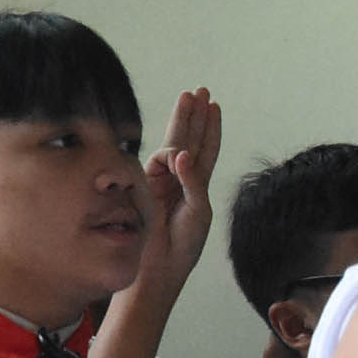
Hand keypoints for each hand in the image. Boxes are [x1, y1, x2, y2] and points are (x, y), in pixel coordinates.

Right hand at [134, 88, 222, 294]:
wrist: (157, 267)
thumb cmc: (183, 245)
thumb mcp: (199, 211)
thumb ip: (193, 180)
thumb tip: (182, 152)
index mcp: (198, 187)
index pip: (206, 150)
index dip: (210, 127)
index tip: (213, 105)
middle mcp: (179, 180)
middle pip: (189, 140)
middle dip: (194, 114)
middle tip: (199, 90)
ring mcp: (161, 181)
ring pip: (174, 144)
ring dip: (183, 120)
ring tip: (189, 97)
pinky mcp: (144, 185)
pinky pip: (160, 163)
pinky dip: (171, 158)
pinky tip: (180, 156)